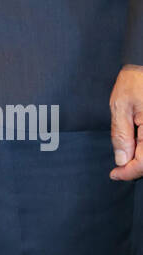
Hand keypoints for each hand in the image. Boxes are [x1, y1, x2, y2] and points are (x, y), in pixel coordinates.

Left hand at [108, 64, 142, 179]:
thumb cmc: (135, 80)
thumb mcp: (120, 106)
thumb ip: (121, 135)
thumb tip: (121, 160)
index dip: (128, 173)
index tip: (114, 174)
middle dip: (135, 167)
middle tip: (118, 168)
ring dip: (141, 159)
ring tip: (125, 156)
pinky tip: (135, 146)